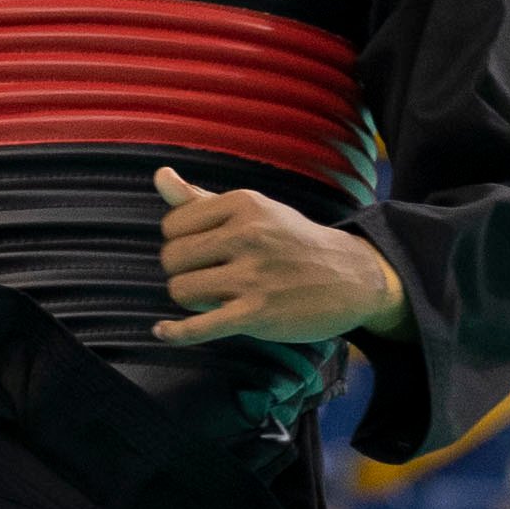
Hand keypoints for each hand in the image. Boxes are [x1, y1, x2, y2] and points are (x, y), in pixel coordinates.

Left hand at [151, 168, 404, 346]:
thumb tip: (159, 176)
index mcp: (243, 204)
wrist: (350, 276)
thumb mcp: (252, 211)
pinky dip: (176, 332)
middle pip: (172, 258)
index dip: (180, 241)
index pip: (173, 224)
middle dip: (182, 270)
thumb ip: (201, 198)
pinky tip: (162, 332)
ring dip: (190, 299)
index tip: (203, 251)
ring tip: (214, 296)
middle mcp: (247, 235)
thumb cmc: (292, 242)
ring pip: (181, 290)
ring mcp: (253, 276)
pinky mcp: (257, 314)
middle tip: (209, 275)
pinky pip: (199, 327)